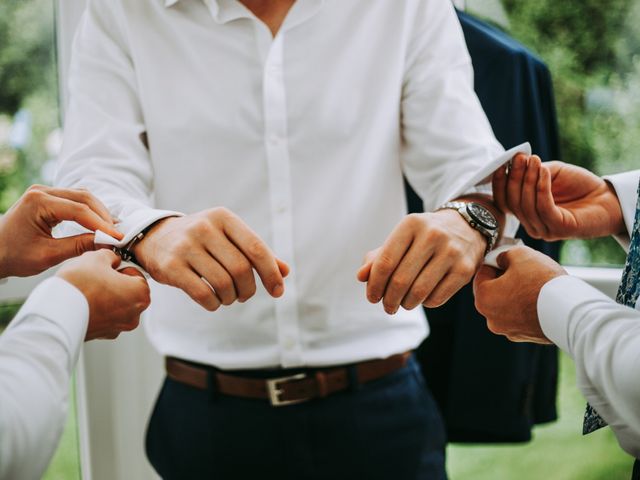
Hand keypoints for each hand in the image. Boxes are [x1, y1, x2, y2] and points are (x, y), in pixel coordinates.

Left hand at [0, 185, 122, 277]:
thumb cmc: (13, 256)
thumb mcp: (48, 255)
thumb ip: (78, 246)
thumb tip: (106, 242)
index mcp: (38, 202)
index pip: (79, 210)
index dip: (101, 224)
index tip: (117, 237)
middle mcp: (41, 192)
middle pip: (84, 197)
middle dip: (103, 216)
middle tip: (117, 233)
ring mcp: (44, 192)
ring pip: (82, 196)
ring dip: (99, 212)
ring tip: (111, 229)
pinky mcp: (48, 198)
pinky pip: (75, 200)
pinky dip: (90, 211)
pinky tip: (99, 224)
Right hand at [57, 250, 150, 339]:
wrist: (55, 312)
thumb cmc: (79, 285)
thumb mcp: (97, 257)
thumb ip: (111, 256)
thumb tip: (112, 260)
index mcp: (141, 294)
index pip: (136, 274)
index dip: (119, 268)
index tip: (107, 268)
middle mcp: (135, 314)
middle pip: (127, 291)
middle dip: (113, 283)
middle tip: (95, 278)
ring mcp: (119, 327)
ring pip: (116, 305)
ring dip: (105, 297)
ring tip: (86, 291)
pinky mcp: (103, 334)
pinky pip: (104, 317)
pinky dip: (97, 310)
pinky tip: (83, 304)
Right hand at [132, 207, 288, 310]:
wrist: (155, 237)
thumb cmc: (202, 240)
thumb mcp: (228, 237)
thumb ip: (255, 253)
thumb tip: (285, 272)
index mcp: (223, 218)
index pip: (256, 247)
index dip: (270, 272)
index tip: (278, 291)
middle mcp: (204, 228)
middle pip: (241, 268)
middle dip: (249, 289)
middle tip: (245, 295)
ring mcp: (185, 246)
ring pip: (223, 283)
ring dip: (231, 298)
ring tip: (229, 297)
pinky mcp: (170, 267)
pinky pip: (202, 294)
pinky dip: (214, 304)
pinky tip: (214, 302)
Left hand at [357, 209, 485, 313]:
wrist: (466, 227)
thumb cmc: (424, 237)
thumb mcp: (401, 238)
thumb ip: (378, 257)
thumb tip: (361, 277)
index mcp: (411, 224)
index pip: (385, 262)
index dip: (374, 285)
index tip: (372, 298)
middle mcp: (432, 235)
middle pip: (400, 280)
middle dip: (389, 300)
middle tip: (387, 306)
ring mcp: (451, 252)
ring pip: (419, 292)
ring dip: (406, 304)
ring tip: (404, 303)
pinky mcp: (465, 269)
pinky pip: (437, 298)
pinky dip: (425, 303)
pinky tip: (423, 298)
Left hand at [473, 246, 565, 343]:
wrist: (570, 310)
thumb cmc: (542, 281)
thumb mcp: (520, 254)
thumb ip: (505, 255)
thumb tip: (502, 260)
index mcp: (483, 298)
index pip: (483, 273)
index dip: (496, 261)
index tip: (509, 258)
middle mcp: (490, 318)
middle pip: (493, 291)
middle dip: (505, 279)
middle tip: (523, 269)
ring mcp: (507, 330)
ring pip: (507, 305)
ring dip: (516, 294)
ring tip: (534, 284)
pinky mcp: (524, 336)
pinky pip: (520, 316)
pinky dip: (526, 307)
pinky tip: (540, 299)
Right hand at [492, 155, 624, 239]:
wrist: (607, 198)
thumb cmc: (578, 186)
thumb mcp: (549, 173)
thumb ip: (530, 172)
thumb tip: (511, 162)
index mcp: (526, 213)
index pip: (503, 201)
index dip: (500, 183)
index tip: (503, 163)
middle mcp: (531, 225)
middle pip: (512, 203)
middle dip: (514, 178)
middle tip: (519, 158)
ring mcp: (544, 229)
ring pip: (526, 205)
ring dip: (528, 180)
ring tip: (535, 161)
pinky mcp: (558, 229)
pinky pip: (544, 207)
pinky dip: (542, 187)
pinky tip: (545, 171)